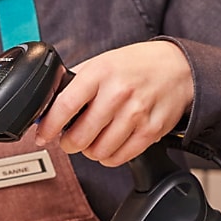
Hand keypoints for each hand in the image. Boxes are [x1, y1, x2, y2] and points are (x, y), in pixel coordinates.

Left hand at [34, 41, 192, 166]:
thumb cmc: (135, 66)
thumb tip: (47, 104)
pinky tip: (108, 146)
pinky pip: (120, 157)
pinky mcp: (152, 130)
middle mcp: (118, 93)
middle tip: (68, 140)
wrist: (179, 68)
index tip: (42, 136)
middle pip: (80, 135)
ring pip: (99, 151)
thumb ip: (75, 81)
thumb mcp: (101, 62)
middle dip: (68, 144)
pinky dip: (109, 157)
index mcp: (100, 73)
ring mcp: (136, 113)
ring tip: (91, 141)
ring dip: (89, 151)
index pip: (65, 106)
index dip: (48, 126)